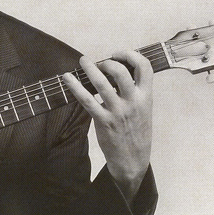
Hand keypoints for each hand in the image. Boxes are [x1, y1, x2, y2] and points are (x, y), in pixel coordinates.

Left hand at [62, 51, 152, 199]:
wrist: (133, 159)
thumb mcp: (144, 109)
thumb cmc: (137, 132)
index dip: (131, 55)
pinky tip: (67, 79)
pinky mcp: (103, 121)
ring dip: (90, 69)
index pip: (145, 67)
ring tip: (83, 62)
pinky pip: (86, 100)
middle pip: (121, 72)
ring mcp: (117, 111)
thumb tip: (118, 71)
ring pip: (102, 83)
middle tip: (100, 63)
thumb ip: (136, 91)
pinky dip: (75, 87)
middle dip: (108, 62)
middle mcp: (133, 102)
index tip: (119, 54)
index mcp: (146, 97)